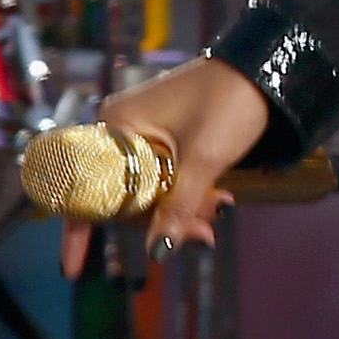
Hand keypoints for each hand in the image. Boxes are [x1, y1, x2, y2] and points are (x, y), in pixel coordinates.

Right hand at [59, 57, 268, 277]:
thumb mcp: (204, 159)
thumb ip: (178, 207)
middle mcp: (121, 129)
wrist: (265, 68)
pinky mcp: (166, 137)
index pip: (87, 188)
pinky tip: (216, 200)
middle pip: (123, 195)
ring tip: (220, 208)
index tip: (74, 270)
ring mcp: (143, 133)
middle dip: (161, 220)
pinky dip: (187, 193)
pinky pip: (164, 176)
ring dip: (182, 208)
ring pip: (149, 190)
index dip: (79, 231)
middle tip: (204, 234)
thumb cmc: (231, 102)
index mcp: (116, 126)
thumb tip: (159, 252)